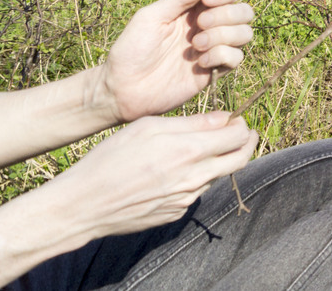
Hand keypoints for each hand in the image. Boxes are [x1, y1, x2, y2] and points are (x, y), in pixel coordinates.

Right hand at [48, 112, 257, 237]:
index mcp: (188, 151)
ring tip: (203, 149)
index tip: (236, 119)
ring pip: (217, 176)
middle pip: (240, 159)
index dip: (242, 125)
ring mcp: (186, 199)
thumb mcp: (147, 127)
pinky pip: (196, 192)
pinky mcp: (176, 213)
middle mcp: (193, 177)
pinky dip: (195, 179)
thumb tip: (225, 118)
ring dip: (219, 161)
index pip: (238, 137)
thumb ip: (191, 123)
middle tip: (244, 134)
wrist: (84, 204)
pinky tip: (174, 172)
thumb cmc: (110, 158)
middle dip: (247, 143)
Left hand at [99, 0, 254, 122]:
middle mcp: (208, 27)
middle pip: (244, 12)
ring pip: (245, 33)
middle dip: (228, 15)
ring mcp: (213, 49)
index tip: (207, 0)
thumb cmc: (131, 49)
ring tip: (197, 44)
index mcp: (193, 10)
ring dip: (225, 35)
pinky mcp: (215, 71)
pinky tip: (200, 62)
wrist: (124, 89)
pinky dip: (222, 56)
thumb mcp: (151, 17)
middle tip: (200, 24)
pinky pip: (237, 58)